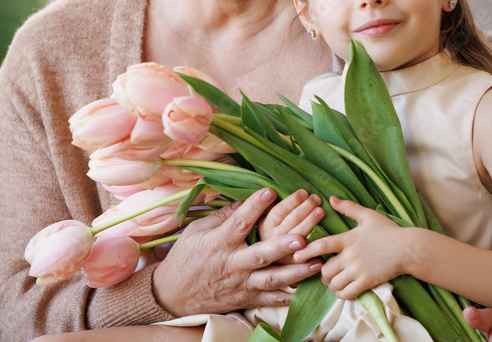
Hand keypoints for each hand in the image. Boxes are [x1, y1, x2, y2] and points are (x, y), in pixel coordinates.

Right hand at [151, 188, 322, 315]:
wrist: (174, 294)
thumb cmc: (186, 258)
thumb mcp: (197, 231)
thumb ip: (222, 216)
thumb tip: (244, 200)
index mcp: (219, 243)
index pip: (238, 223)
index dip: (254, 207)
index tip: (269, 192)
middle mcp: (232, 264)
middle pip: (261, 255)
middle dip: (282, 247)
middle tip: (302, 238)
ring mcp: (241, 283)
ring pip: (272, 279)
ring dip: (296, 272)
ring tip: (317, 263)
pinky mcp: (246, 298)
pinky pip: (270, 300)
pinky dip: (288, 296)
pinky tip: (306, 290)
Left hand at [292, 196, 413, 299]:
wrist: (409, 248)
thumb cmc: (388, 230)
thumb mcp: (367, 216)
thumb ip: (348, 207)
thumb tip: (331, 198)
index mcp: (348, 238)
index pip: (321, 245)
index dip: (307, 251)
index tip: (296, 256)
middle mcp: (350, 255)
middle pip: (325, 270)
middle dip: (321, 274)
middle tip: (324, 273)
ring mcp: (359, 270)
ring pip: (334, 284)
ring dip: (331, 285)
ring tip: (334, 282)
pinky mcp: (367, 282)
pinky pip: (347, 293)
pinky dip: (342, 294)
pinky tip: (344, 290)